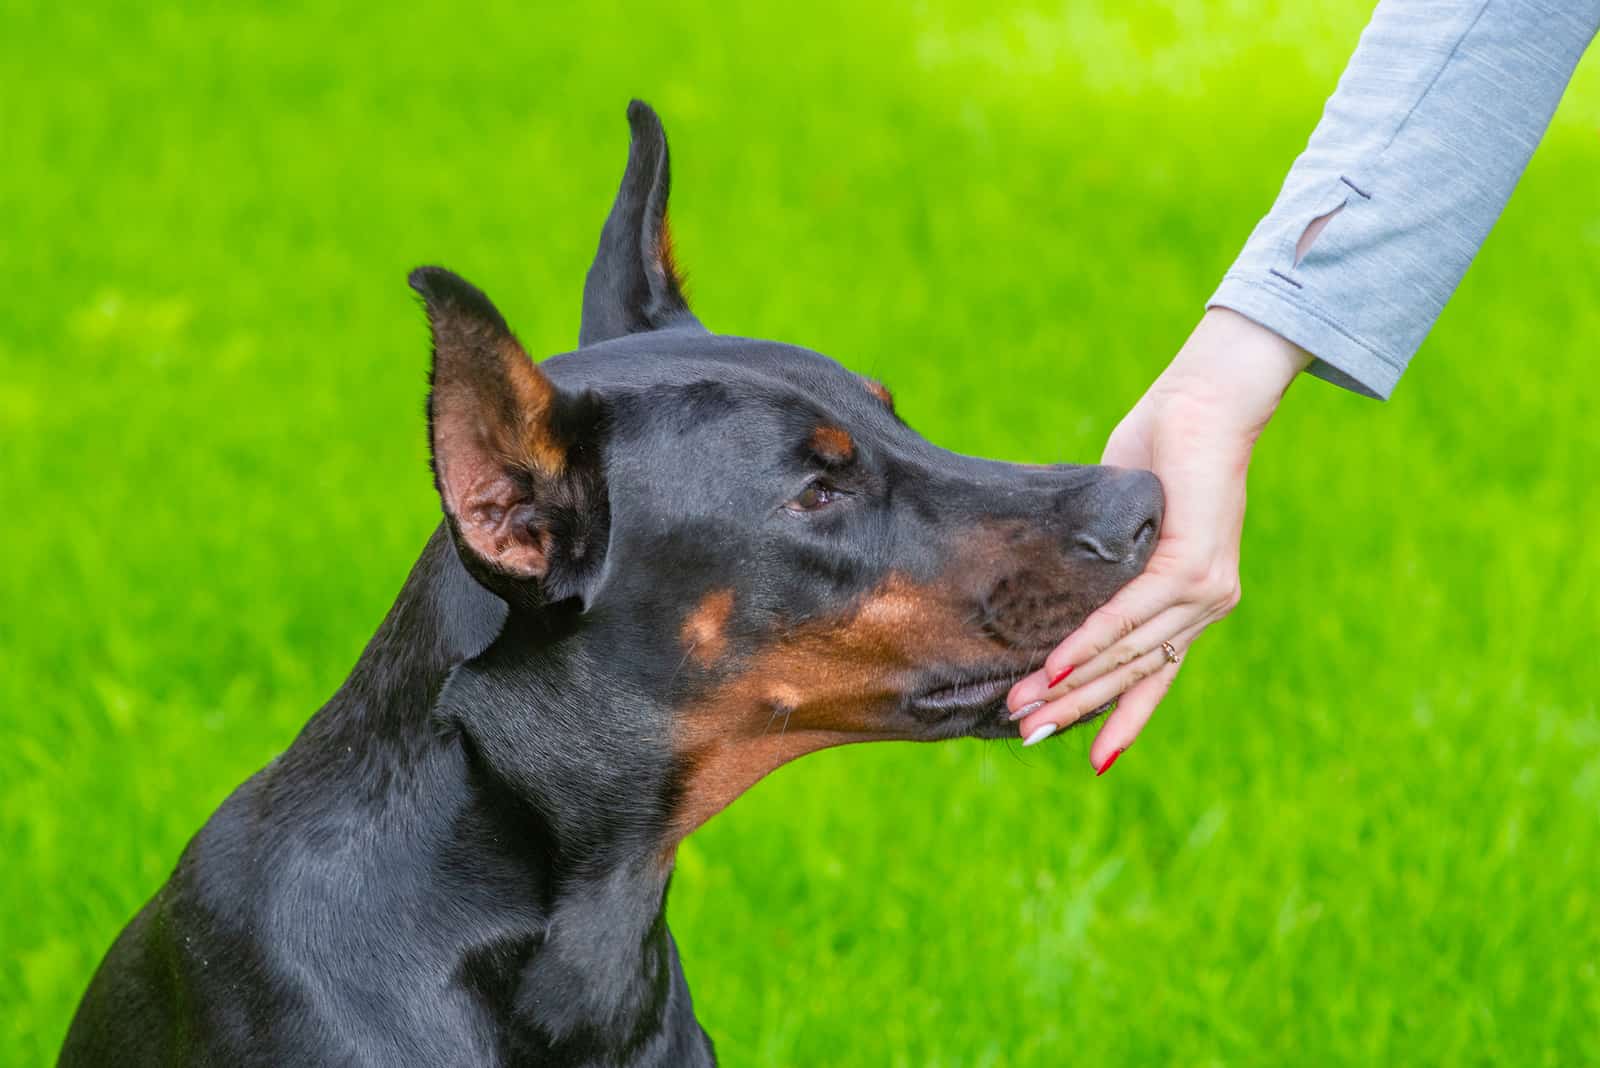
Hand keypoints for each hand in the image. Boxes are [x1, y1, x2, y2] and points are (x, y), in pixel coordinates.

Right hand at [1006, 308, 1311, 770]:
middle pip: (1137, 674)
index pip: (1158, 674)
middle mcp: (1208, 605)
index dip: (1126, 719)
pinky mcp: (1192, 566)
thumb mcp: (1125, 520)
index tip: (1093, 761)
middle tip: (1026, 735)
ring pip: (1129, 653)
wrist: (1206, 400)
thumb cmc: (1163, 446)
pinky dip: (1088, 643)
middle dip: (1077, 711)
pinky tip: (1055, 667)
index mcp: (1195, 600)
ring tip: (1023, 710)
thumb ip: (1106, 561)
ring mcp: (1206, 590)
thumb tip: (1056, 579)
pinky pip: (1129, 616)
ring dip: (1071, 686)